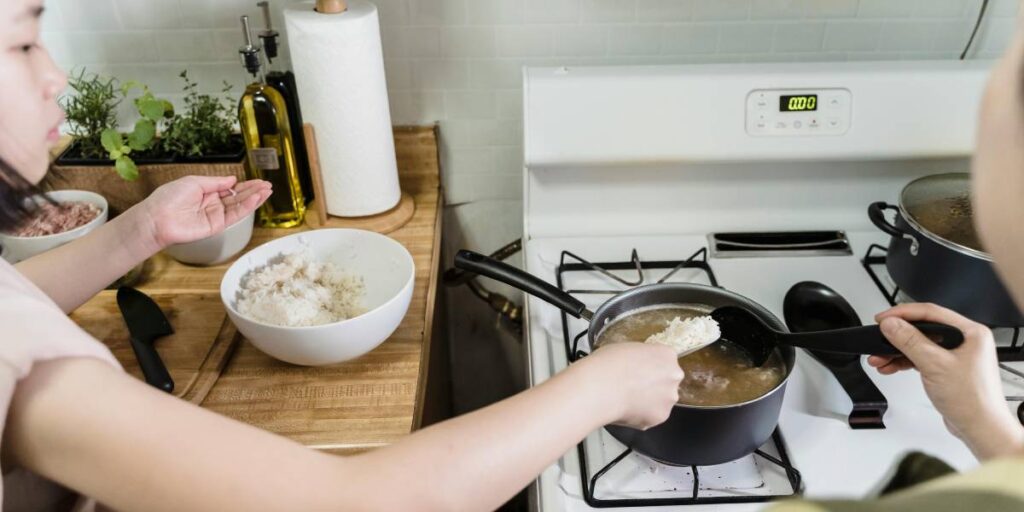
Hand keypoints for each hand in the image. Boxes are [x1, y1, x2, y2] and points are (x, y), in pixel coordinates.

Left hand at [137, 176, 271, 249]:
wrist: (158, 218)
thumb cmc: (169, 198)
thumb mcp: (194, 182)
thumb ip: (216, 182)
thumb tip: (232, 180)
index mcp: (207, 192)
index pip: (231, 188)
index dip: (245, 184)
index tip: (259, 181)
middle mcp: (213, 204)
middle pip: (238, 197)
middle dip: (254, 191)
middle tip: (268, 186)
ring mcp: (216, 215)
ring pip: (239, 206)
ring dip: (254, 198)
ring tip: (267, 191)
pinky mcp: (217, 226)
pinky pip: (234, 215)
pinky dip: (246, 207)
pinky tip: (256, 199)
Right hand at [578, 342, 682, 429]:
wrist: (600, 387)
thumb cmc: (608, 364)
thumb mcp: (626, 348)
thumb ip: (640, 358)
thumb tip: (636, 365)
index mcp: (666, 355)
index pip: (665, 360)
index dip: (650, 366)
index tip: (640, 370)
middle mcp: (674, 376)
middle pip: (667, 381)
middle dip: (654, 385)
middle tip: (633, 386)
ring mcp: (668, 398)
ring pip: (661, 401)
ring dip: (648, 401)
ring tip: (626, 399)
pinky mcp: (660, 417)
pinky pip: (651, 416)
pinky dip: (640, 415)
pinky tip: (625, 409)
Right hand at [869, 303, 1023, 459]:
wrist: (980, 428)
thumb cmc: (972, 400)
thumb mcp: (935, 365)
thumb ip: (910, 341)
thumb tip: (891, 324)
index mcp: (970, 332)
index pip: (931, 312)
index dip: (903, 313)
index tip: (882, 318)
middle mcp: (964, 340)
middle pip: (923, 329)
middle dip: (897, 336)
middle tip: (878, 337)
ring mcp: (955, 355)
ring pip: (919, 344)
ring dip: (897, 351)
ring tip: (879, 358)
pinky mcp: (947, 368)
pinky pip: (921, 357)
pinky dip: (904, 361)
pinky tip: (890, 366)